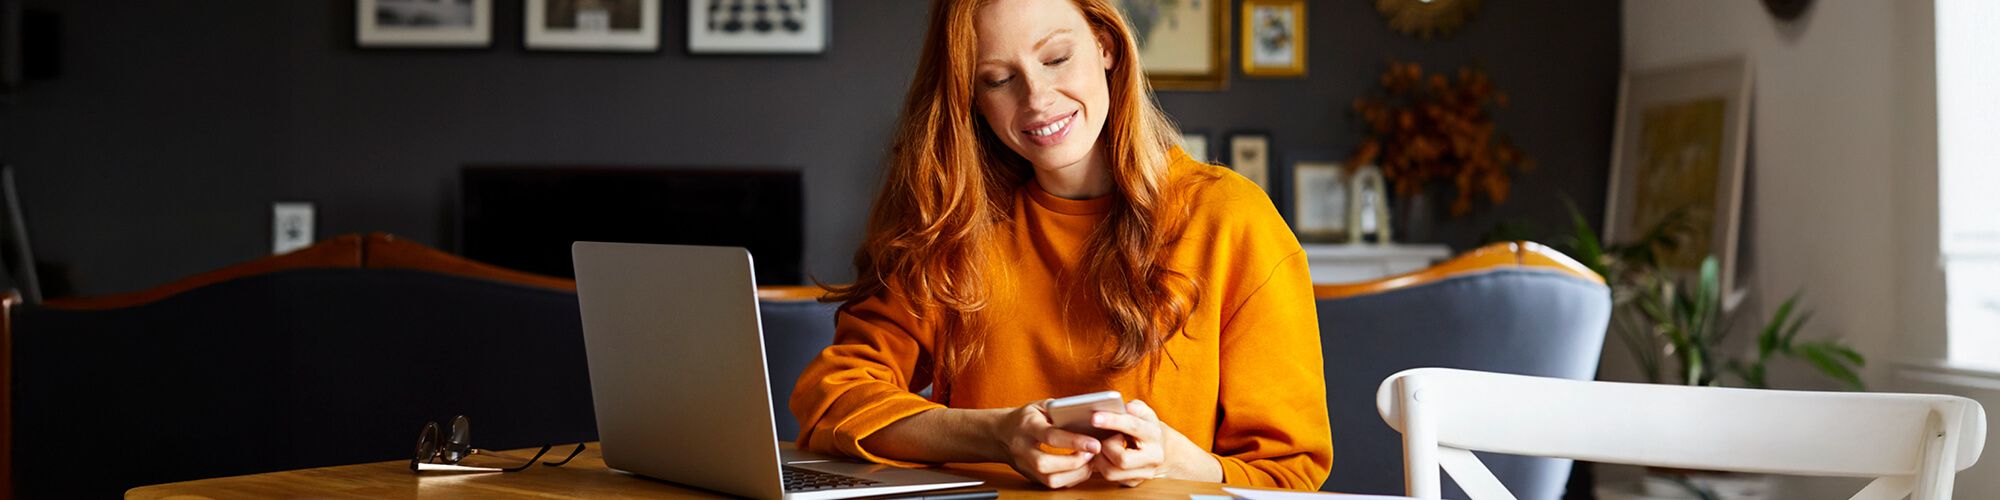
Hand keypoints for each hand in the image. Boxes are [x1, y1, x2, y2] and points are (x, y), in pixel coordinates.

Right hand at [990, 400, 1100, 488]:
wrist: (1000, 434)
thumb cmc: (1025, 418)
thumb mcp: (1040, 406)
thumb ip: (1060, 409)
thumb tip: (1088, 417)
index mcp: (1027, 426)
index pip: (1050, 437)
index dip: (1074, 441)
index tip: (1095, 444)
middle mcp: (1022, 449)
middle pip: (1046, 464)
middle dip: (1074, 462)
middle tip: (1093, 453)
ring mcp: (1024, 466)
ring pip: (1049, 480)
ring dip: (1075, 474)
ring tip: (1090, 462)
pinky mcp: (1030, 477)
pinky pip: (1052, 484)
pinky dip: (1071, 479)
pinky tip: (1081, 468)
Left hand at [1086, 400, 1212, 485]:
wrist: (1161, 448)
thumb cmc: (1145, 426)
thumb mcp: (1144, 412)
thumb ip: (1133, 407)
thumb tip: (1120, 407)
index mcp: (1154, 435)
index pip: (1133, 427)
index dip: (1112, 421)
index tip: (1094, 418)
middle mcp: (1153, 457)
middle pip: (1122, 459)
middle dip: (1106, 447)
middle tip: (1101, 438)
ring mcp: (1144, 473)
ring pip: (1112, 472)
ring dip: (1100, 458)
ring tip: (1102, 446)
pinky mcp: (1134, 482)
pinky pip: (1110, 478)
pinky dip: (1101, 466)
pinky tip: (1102, 455)